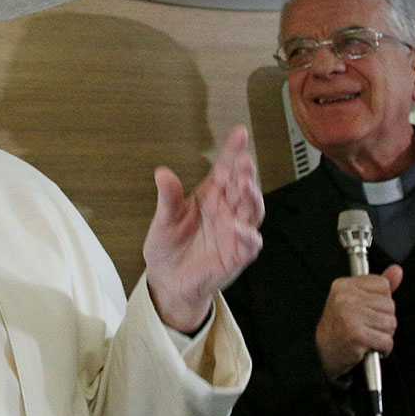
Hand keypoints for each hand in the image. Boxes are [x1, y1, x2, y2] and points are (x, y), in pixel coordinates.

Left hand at [144, 126, 264, 332]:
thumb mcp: (163, 220)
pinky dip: (247, 236)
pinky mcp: (237, 255)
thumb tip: (162, 173)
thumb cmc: (168, 247)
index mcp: (210, 196)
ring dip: (251, 198)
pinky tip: (240, 228)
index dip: (233, 151)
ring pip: (252, 211)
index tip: (240, 134)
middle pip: (242, 187)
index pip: (225, 169)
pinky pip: (249, 244)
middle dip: (245, 172)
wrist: (168, 281)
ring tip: (244, 185)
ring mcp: (235, 232)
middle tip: (244, 160)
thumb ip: (168, 198)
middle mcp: (226, 211)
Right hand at [315, 264, 403, 379]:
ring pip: (391, 323)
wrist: (324, 354)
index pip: (383, 285)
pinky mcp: (357, 335)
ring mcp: (350, 316)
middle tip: (366, 327)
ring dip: (383, 335)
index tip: (368, 311)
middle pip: (390, 305)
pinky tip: (369, 348)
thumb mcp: (356, 301)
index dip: (380, 302)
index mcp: (344, 286)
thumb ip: (378, 287)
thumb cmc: (340, 328)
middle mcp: (345, 298)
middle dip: (384, 321)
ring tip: (367, 337)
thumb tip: (397, 270)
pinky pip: (387, 341)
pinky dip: (383, 349)